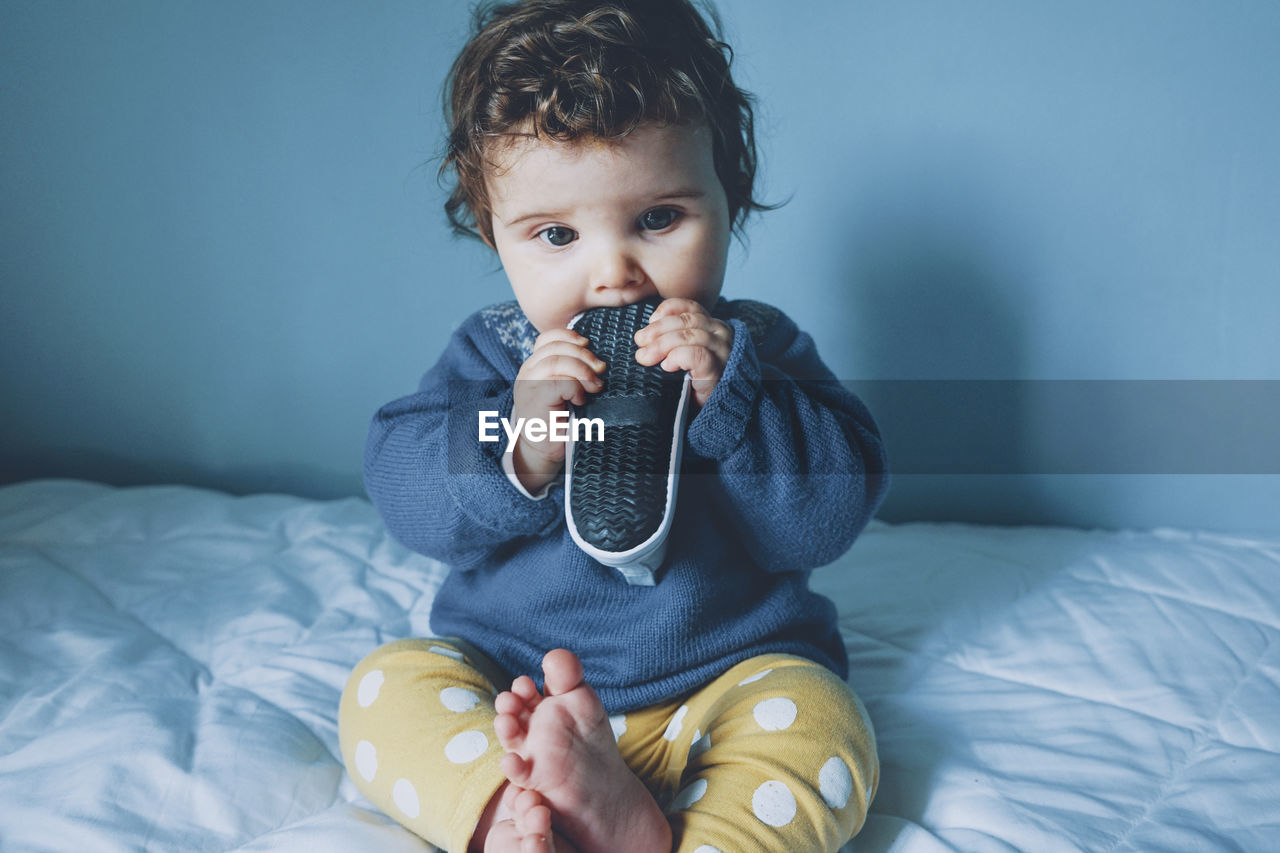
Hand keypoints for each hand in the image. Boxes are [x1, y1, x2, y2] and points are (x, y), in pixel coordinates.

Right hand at [509, 329, 606, 492]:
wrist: (543, 451)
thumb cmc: (560, 421)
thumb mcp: (567, 391)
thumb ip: (573, 372)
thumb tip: (600, 362)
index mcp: (535, 365)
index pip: (548, 338)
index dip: (569, 336)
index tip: (588, 345)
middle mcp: (528, 371)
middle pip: (556, 347)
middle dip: (583, 355)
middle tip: (600, 370)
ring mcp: (528, 384)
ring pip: (556, 361)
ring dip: (582, 371)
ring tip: (595, 386)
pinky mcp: (533, 399)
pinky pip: (558, 383)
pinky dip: (575, 388)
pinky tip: (581, 400)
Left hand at [633, 297, 733, 408]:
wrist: (713, 414)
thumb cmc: (694, 384)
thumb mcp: (683, 356)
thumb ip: (671, 340)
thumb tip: (643, 335)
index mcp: (712, 327)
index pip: (690, 307)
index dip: (668, 310)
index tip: (649, 320)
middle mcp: (721, 335)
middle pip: (687, 320)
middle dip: (658, 329)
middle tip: (640, 342)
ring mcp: (722, 353)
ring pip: (690, 335)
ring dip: (662, 344)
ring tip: (646, 357)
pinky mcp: (718, 371)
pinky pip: (696, 355)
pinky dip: (677, 357)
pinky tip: (667, 366)